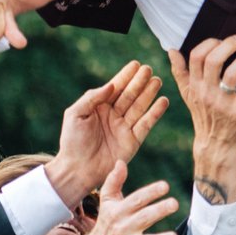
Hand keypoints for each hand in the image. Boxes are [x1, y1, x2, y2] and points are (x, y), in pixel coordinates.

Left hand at [46, 62, 169, 204]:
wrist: (77, 169)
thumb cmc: (72, 142)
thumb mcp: (75, 114)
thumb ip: (92, 97)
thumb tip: (111, 85)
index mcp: (99, 107)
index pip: (115, 88)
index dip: (125, 76)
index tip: (135, 64)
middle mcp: (113, 115)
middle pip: (130, 95)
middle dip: (139, 82)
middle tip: (149, 69)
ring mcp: (124, 128)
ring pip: (139, 107)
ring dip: (149, 94)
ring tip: (157, 81)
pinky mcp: (133, 141)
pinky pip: (146, 124)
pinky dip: (155, 113)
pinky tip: (163, 101)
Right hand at [59, 165, 181, 234]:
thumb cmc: (107, 221)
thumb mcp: (107, 201)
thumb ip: (114, 181)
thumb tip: (120, 161)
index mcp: (119, 212)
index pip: (135, 200)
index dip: (150, 192)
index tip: (165, 186)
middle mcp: (123, 228)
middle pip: (142, 219)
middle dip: (158, 211)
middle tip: (174, 204)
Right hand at [170, 35, 235, 204]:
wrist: (214, 144)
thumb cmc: (203, 114)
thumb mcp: (188, 94)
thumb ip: (180, 72)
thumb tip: (172, 50)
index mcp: (194, 86)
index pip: (197, 56)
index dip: (211, 43)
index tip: (223, 39)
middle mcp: (206, 93)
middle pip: (214, 60)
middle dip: (230, 44)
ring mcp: (223, 103)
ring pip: (233, 73)